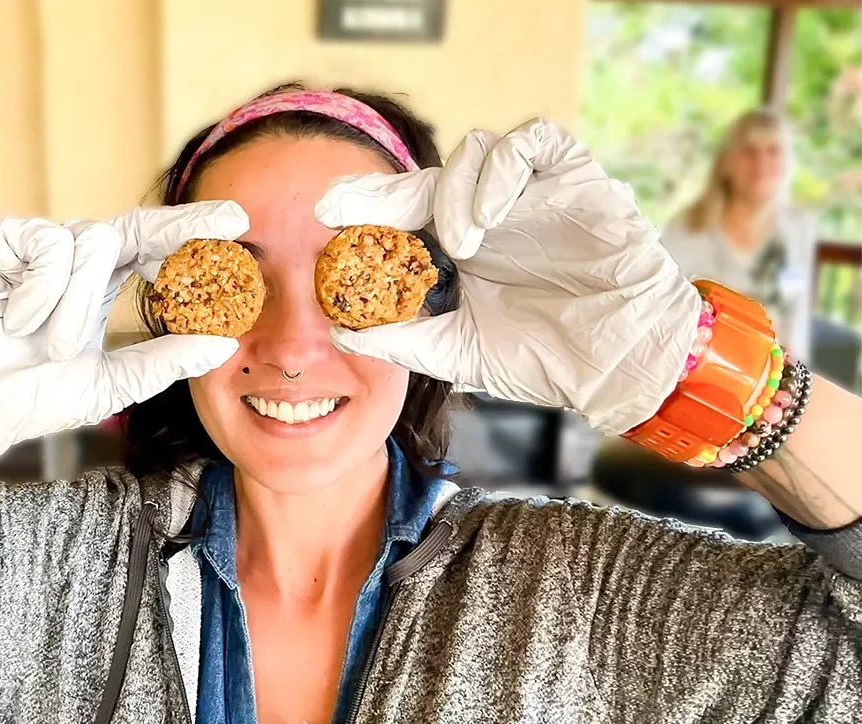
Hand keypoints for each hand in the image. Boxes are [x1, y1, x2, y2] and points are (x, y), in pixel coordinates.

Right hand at [0, 204, 248, 464]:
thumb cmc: (20, 398)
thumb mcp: (104, 385)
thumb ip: (160, 362)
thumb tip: (225, 343)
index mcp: (94, 290)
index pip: (152, 252)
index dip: (192, 235)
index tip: (240, 225)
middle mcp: (68, 261)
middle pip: (134, 226)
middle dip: (183, 225)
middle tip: (231, 222)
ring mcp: (30, 247)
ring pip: (90, 242)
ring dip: (76, 305)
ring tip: (46, 345)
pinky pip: (44, 243)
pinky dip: (40, 287)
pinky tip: (16, 320)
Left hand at [315, 118, 701, 434]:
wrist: (616, 366)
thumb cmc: (544, 359)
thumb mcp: (458, 352)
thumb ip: (403, 341)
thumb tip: (340, 332)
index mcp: (461, 250)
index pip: (404, 214)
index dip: (366, 206)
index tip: (323, 215)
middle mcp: (490, 214)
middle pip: (430, 176)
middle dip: (384, 188)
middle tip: (346, 205)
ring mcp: (530, 193)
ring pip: (477, 151)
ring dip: (456, 190)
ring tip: (459, 243)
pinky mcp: (574, 178)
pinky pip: (533, 142)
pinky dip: (503, 170)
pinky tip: (491, 218)